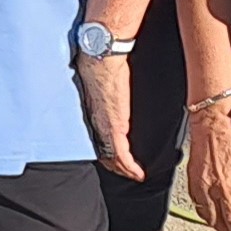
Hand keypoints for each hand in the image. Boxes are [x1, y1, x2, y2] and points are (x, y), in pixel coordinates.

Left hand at [77, 52, 139, 176]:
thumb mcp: (100, 82)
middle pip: (103, 153)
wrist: (101, 55)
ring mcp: (104, 126)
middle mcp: (95, 123)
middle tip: (127, 173)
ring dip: (124, 170)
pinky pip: (121, 155)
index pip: (97, 141)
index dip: (105, 154)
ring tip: (135, 175)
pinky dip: (129, 167)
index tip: (114, 161)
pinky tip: (138, 174)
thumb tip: (108, 87)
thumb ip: (103, 91)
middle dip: (115, 166)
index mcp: (93, 114)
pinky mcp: (115, 126)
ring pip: (111, 158)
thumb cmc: (99, 62)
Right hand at [186, 101, 230, 230]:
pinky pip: (195, 200)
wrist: (212, 120)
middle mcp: (210, 189)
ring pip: (203, 212)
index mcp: (227, 188)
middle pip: (215, 220)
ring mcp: (198, 183)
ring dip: (212, 222)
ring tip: (221, 226)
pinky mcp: (191, 175)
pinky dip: (201, 210)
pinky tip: (206, 209)